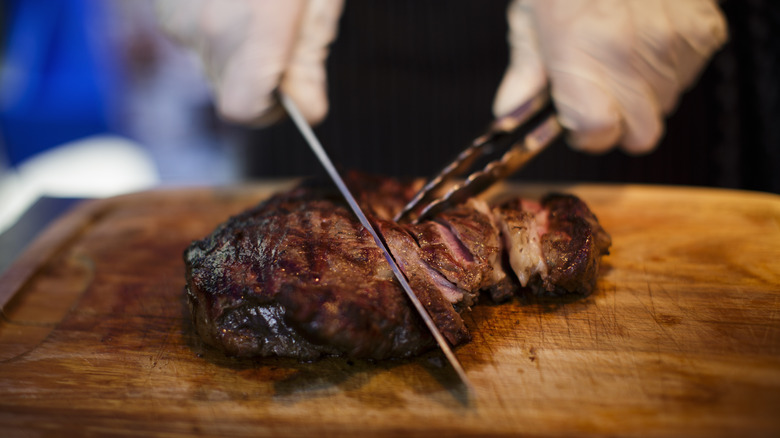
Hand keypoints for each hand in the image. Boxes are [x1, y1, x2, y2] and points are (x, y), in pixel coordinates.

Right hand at [155, 0, 343, 125]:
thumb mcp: (318, 2)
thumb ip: (308, 60)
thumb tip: (307, 110)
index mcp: (257, 29)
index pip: (244, 110)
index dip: (267, 110)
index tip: (289, 90)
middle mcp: (209, 27)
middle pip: (229, 89)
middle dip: (258, 77)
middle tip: (282, 36)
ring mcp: (180, 17)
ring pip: (212, 62)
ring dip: (236, 50)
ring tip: (256, 8)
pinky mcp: (165, 8)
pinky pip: (194, 36)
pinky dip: (214, 26)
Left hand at [493, 0, 727, 153]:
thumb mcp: (531, 14)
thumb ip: (525, 70)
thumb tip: (510, 111)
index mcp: (583, 52)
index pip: (598, 132)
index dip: (585, 135)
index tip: (575, 123)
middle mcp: (633, 54)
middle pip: (641, 134)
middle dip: (618, 125)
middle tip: (598, 98)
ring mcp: (675, 43)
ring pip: (666, 105)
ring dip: (643, 94)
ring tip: (621, 55)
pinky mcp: (704, 30)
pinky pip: (688, 75)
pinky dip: (668, 67)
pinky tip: (646, 38)